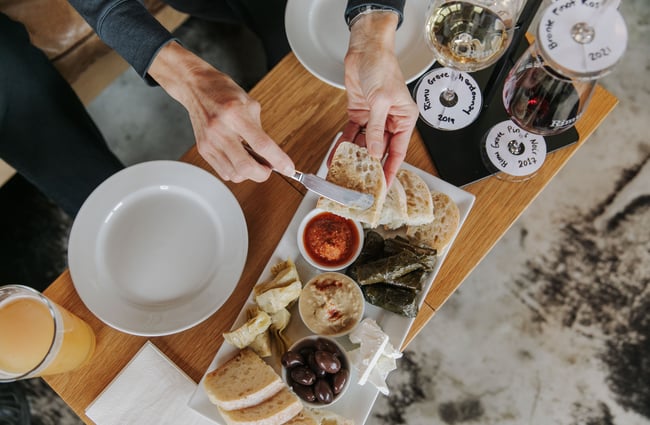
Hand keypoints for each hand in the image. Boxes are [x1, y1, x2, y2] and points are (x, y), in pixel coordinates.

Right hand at [148, 42, 294, 182]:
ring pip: (235, 174)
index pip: (262, 145)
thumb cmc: (224, 92)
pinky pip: (223, 172)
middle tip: (268, 167)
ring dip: (248, 173)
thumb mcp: (250, 105)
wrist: (195, 87)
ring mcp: (210, 142)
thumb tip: (271, 157)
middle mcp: (221, 130)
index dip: (278, 160)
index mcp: (236, 115)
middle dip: (262, 173)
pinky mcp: (203, 149)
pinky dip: (235, 170)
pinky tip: (238, 158)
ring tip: (252, 160)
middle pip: (245, 167)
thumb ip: (260, 132)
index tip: (288, 168)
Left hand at [339, 11, 418, 186]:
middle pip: (381, 149)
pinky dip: (344, 142)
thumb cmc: (382, 67)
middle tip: (361, 182)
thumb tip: (374, 151)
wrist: (365, 49)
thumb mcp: (380, 100)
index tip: (385, 186)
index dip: (391, 170)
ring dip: (355, 155)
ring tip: (345, 171)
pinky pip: (352, 133)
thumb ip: (376, 128)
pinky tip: (337, 154)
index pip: (398, 151)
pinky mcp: (360, 113)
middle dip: (370, 165)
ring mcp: (374, 118)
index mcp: (404, 118)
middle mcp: (390, 120)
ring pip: (365, 143)